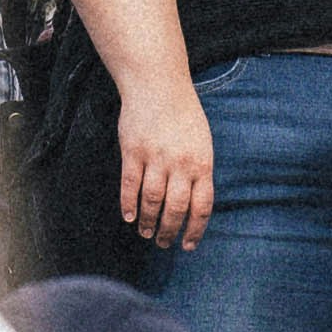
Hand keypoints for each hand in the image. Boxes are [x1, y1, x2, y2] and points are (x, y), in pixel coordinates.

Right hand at [119, 81, 218, 255]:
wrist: (159, 86)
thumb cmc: (183, 116)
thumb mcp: (202, 143)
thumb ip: (199, 172)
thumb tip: (195, 207)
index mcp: (202, 163)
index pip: (202, 206)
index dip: (195, 230)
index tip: (188, 245)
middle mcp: (181, 163)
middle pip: (176, 209)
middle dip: (169, 232)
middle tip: (163, 243)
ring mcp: (156, 157)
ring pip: (152, 201)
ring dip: (148, 222)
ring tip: (146, 233)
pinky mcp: (133, 151)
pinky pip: (130, 185)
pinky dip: (129, 204)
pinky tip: (129, 217)